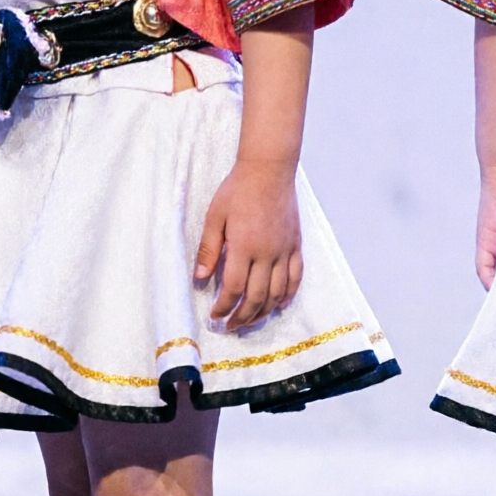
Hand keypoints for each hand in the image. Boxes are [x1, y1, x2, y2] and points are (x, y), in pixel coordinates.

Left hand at [195, 158, 302, 328]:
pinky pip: (296, 276)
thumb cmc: (237, 190)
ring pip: (277, 292)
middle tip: (231, 326)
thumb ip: (209, 250)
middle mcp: (267, 253)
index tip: (215, 316)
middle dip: (243, 316)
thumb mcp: (214, 217)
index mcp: (244, 247)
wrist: (268, 170)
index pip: (234, 288)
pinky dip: (289, 294)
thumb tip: (200, 279)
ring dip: (264, 312)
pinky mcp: (296, 245)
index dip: (224, 307)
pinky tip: (280, 305)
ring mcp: (285, 250)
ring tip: (251, 321)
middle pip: (257, 297)